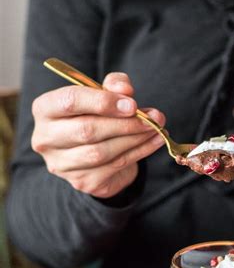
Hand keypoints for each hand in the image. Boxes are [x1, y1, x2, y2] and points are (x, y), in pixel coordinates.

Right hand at [32, 72, 164, 197]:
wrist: (95, 154)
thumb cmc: (95, 115)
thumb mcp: (103, 94)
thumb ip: (113, 85)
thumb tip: (125, 90)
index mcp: (45, 109)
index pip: (70, 101)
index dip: (103, 102)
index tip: (132, 104)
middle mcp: (46, 139)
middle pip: (87, 130)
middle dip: (124, 124)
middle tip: (152, 118)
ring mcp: (62, 165)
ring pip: (102, 152)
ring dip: (134, 139)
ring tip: (156, 128)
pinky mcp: (82, 182)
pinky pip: (114, 166)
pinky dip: (139, 152)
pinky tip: (153, 142)